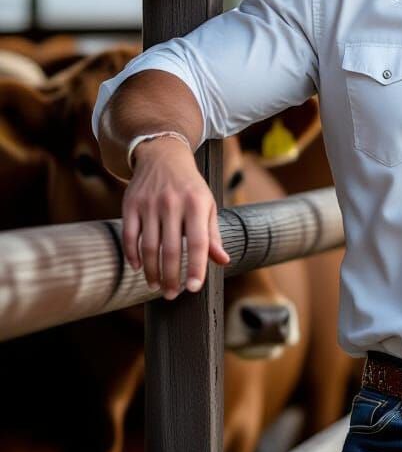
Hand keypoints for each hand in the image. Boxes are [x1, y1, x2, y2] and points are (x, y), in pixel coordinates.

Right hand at [122, 137, 229, 298]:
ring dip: (152, 271)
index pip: (198, 242)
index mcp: (197, 205)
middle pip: (171, 249)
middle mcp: (173, 204)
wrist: (164, 156)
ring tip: (157, 286)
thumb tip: (223, 261)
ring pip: (148, 246)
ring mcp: (150, 204)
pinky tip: (138, 268)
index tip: (194, 288)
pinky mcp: (130, 204)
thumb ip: (213, 235)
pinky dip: (132, 255)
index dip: (196, 267)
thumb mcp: (208, 205)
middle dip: (171, 276)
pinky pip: (129, 235)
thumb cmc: (191, 187)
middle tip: (171, 295)